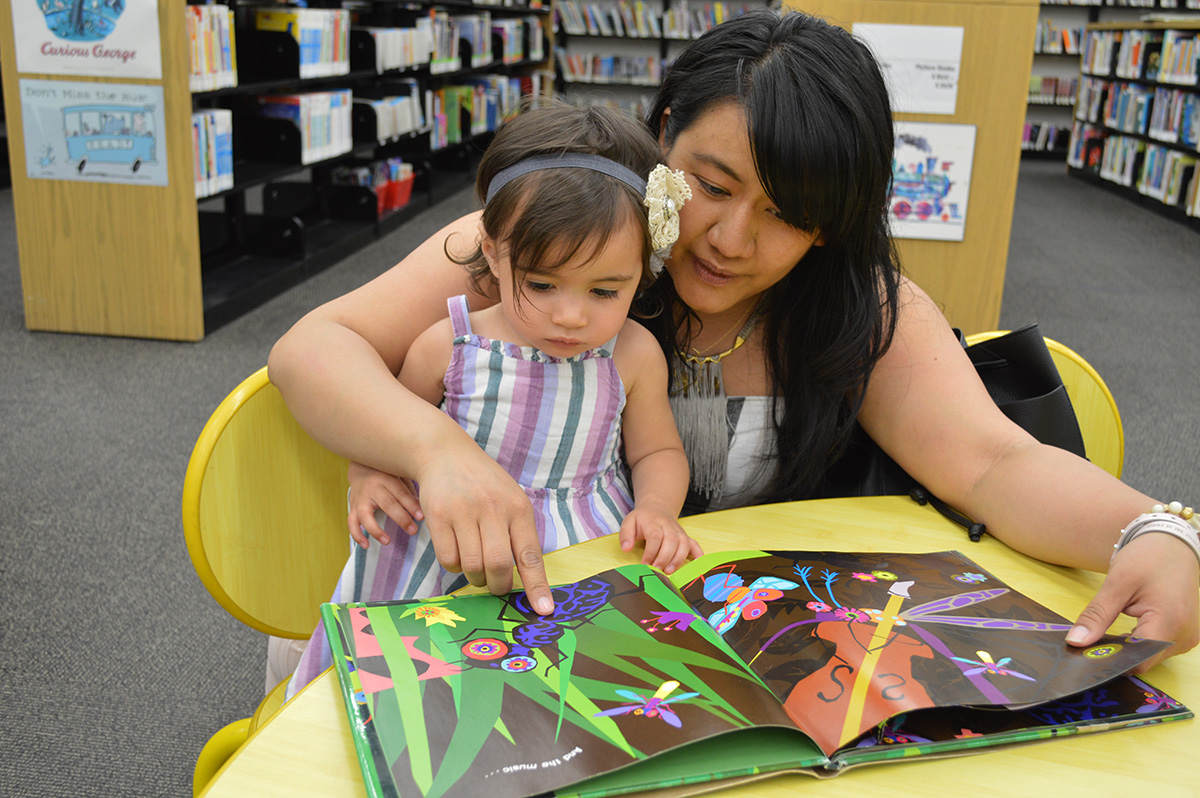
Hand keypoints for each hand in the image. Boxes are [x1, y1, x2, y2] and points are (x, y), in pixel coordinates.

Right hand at [347, 461, 423, 548]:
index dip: (411, 505)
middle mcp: (372, 488)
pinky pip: (352, 523)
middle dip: (401, 519)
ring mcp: (360, 499)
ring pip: (365, 516)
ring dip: (376, 530)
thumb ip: (408, 489)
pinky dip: (357, 535)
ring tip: (387, 542)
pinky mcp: (353, 507)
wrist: (360, 467)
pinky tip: (366, 545)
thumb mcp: (398, 474)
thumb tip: (422, 505)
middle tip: (413, 530)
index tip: (422, 517)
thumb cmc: (386, 474)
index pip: (401, 493)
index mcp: (386, 478)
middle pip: (387, 504)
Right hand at [414, 449, 554, 614]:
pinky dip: (454, 566)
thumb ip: (519, 534)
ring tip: (477, 567)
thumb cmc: (485, 485)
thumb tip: (526, 579)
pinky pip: (448, 559)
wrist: (446, 455)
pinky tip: (458, 552)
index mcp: (518, 508)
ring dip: (475, 578)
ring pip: (472, 567)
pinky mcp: (438, 516)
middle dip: (499, 586)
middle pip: (498, 566)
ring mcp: (464, 512)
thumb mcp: (512, 500)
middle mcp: (493, 509)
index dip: (537, 586)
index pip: (531, 555)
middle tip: (496, 586)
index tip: (544, 610)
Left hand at [617, 506, 703, 574]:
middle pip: (671, 541)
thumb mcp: (629, 522)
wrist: (656, 509)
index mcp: (653, 522)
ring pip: (683, 544)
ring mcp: (678, 532)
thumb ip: (625, 535)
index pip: (655, 536)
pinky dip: (698, 554)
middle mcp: (668, 526)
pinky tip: (697, 564)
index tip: (645, 564)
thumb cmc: (642, 520)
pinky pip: (694, 544)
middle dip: (664, 558)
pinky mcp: (685, 537)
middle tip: (657, 570)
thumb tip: (626, 548)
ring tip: (669, 571)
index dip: (651, 552)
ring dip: (678, 559)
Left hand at [1066, 533, 1199, 671]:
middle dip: (1117, 653)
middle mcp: (1184, 635)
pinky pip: (1157, 647)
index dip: (1111, 660)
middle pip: (1143, 660)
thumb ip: (1096, 615)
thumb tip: (1076, 641)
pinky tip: (1126, 628)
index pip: (1138, 659)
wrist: (1173, 543)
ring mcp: (1187, 636)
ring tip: (1110, 628)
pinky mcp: (1184, 634)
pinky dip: (1139, 641)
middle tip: (1091, 639)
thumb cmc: (1148, 557)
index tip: (1085, 654)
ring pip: (1149, 656)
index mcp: (1170, 621)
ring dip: (1128, 647)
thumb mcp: (1116, 583)